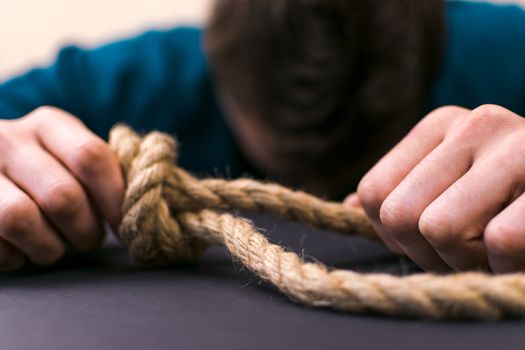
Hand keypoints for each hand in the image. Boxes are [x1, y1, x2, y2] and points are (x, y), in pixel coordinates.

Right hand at [0, 106, 123, 270]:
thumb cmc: (44, 171)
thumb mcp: (70, 155)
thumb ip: (101, 170)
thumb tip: (141, 204)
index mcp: (49, 124)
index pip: (92, 158)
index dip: (116, 199)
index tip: (127, 226)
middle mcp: (10, 139)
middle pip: (62, 196)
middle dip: (85, 231)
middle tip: (88, 240)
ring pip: (22, 220)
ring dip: (49, 248)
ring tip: (53, 248)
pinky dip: (14, 257)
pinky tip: (19, 249)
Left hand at [354, 105, 524, 272]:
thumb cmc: (509, 200)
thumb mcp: (451, 185)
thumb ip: (402, 191)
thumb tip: (347, 205)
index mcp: (439, 125)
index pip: (372, 194)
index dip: (395, 235)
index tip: (430, 239)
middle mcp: (472, 123)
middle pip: (399, 214)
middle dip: (427, 252)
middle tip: (462, 251)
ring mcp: (517, 143)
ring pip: (436, 227)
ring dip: (463, 260)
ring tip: (490, 249)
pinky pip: (499, 240)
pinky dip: (504, 264)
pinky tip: (520, 251)